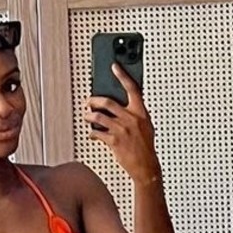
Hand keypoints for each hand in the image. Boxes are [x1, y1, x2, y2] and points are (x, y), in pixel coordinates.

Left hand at [84, 63, 158, 183]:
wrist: (146, 166)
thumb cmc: (145, 147)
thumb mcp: (146, 126)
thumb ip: (135, 114)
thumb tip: (122, 106)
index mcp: (141, 112)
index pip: (132, 89)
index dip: (123, 76)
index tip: (115, 66)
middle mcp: (131, 119)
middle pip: (108, 102)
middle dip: (94, 100)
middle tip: (88, 101)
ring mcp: (122, 130)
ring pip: (99, 116)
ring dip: (89, 116)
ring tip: (87, 116)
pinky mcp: (114, 141)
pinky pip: (97, 132)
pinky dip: (92, 133)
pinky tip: (92, 133)